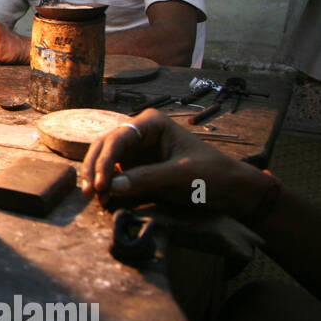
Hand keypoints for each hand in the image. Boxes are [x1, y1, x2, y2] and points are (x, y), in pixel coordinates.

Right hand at [79, 108, 272, 216]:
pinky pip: (112, 173)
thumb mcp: (182, 174)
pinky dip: (105, 184)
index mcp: (152, 123)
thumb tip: (113, 186)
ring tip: (93, 197)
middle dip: (94, 168)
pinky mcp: (136, 167)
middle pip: (104, 146)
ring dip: (95, 177)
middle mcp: (139, 133)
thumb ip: (148, 178)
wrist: (231, 189)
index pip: (118, 138)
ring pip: (103, 159)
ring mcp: (136, 150)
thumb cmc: (213, 174)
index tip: (101, 184)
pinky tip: (103, 197)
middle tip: (89, 193)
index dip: (105, 161)